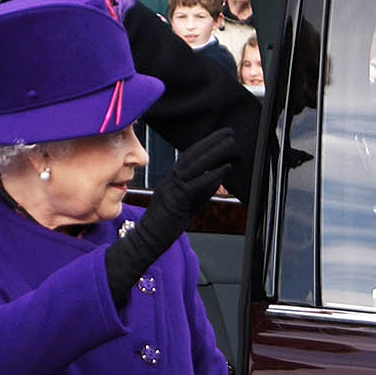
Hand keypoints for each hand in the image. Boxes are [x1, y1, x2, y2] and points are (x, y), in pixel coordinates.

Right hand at [104, 128, 237, 303]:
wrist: (146, 242)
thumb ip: (200, 190)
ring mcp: (170, 189)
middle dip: (211, 142)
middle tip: (229, 132)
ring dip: (213, 153)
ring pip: (193, 166)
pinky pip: (194, 184)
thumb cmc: (164, 227)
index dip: (205, 145)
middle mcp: (169, 181)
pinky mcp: (174, 201)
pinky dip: (210, 175)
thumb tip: (218, 176)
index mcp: (171, 181)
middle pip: (191, 156)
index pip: (189, 158)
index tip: (220, 137)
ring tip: (230, 143)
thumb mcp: (187, 205)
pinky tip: (225, 167)